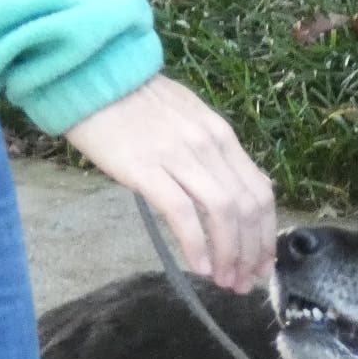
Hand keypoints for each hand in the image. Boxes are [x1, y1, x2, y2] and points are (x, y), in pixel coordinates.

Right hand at [62, 75, 275, 290]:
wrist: (92, 76)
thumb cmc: (134, 101)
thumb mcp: (187, 118)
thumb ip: (211, 152)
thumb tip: (230, 190)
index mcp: (222, 135)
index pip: (260, 190)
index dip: (265, 233)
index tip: (261, 262)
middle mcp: (210, 145)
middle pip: (248, 207)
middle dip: (252, 252)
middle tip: (245, 282)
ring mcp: (179, 155)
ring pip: (223, 213)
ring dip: (229, 255)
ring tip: (225, 281)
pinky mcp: (146, 168)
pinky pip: (183, 213)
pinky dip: (196, 244)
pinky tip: (199, 266)